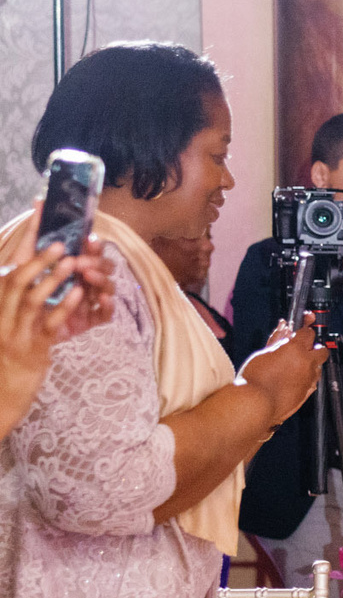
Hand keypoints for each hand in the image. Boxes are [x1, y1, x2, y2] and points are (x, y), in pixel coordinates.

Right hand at [0, 241, 92, 440]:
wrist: (1, 389)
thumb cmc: (9, 348)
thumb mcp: (10, 315)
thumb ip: (22, 288)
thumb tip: (35, 256)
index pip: (8, 261)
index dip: (26, 234)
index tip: (40, 208)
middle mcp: (0, 310)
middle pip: (16, 276)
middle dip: (38, 257)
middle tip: (61, 242)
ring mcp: (15, 329)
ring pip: (32, 298)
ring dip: (53, 278)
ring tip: (73, 262)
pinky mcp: (33, 347)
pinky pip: (50, 323)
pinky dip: (64, 306)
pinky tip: (80, 294)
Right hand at [240, 319, 327, 423]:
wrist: (256, 403)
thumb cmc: (254, 378)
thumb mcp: (263, 354)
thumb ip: (277, 340)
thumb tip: (283, 327)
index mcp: (295, 349)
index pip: (308, 333)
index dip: (303, 333)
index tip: (299, 334)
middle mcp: (306, 363)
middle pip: (321, 350)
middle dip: (313, 349)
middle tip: (300, 351)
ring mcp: (309, 378)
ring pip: (318, 366)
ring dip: (310, 365)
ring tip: (292, 368)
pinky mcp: (308, 392)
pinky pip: (313, 381)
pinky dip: (307, 378)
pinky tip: (292, 380)